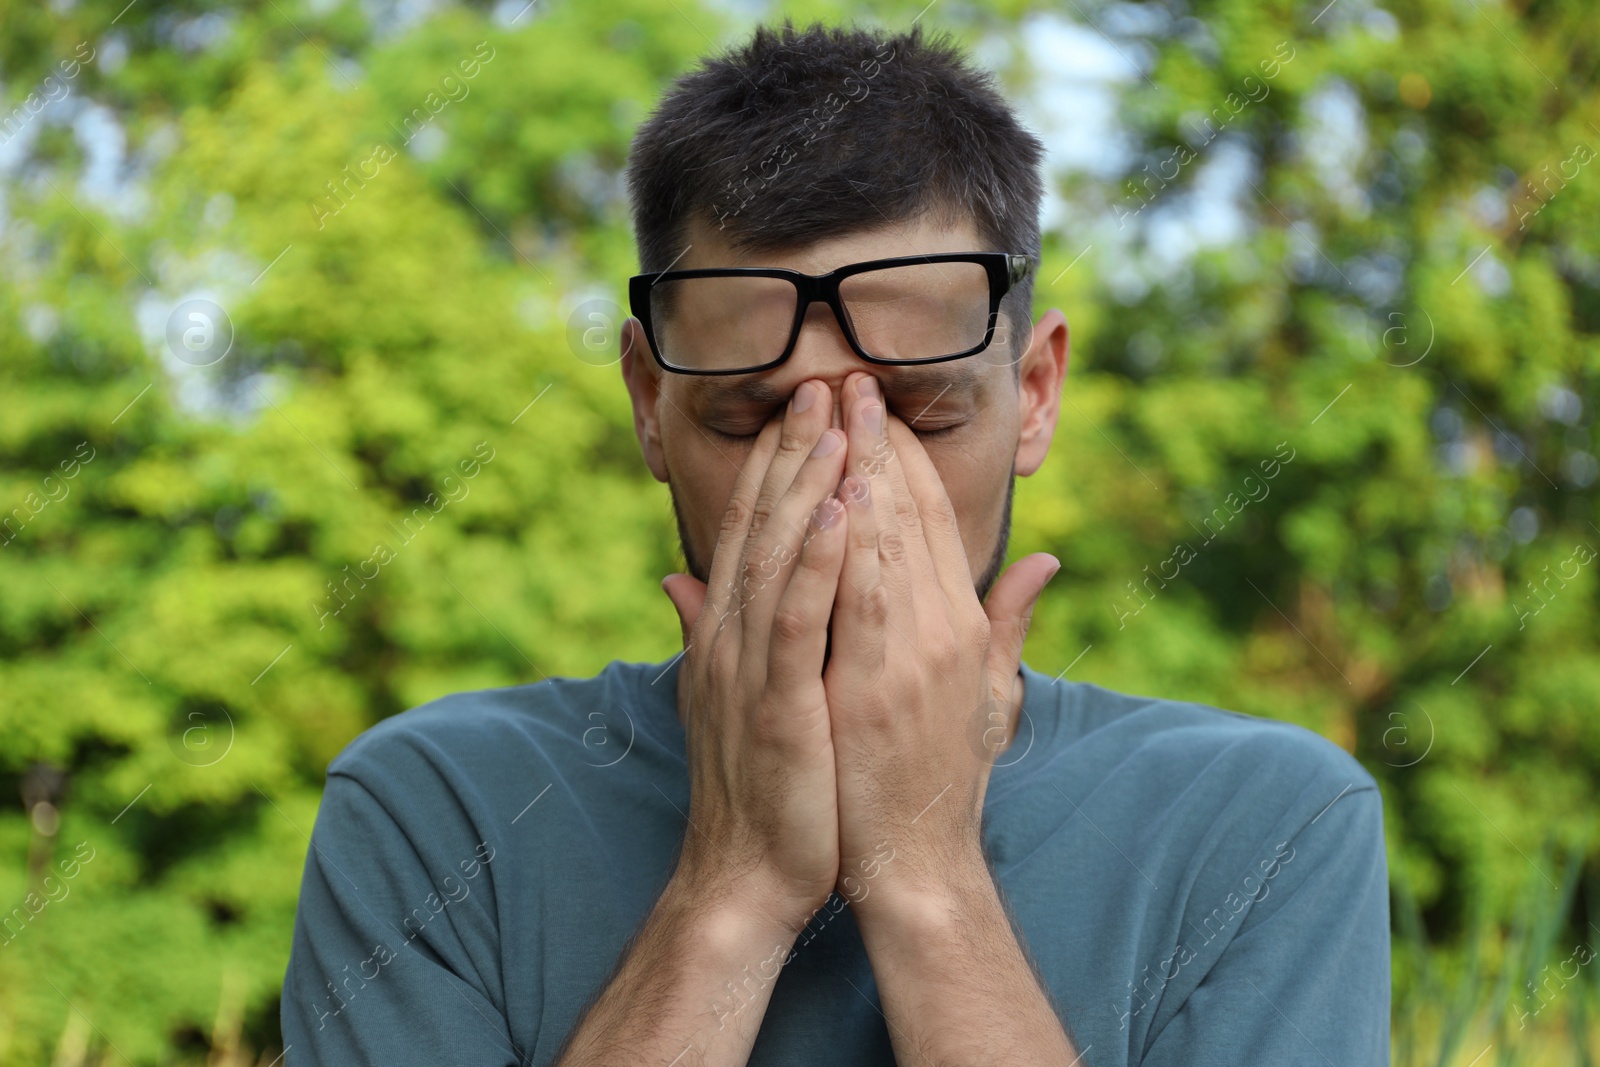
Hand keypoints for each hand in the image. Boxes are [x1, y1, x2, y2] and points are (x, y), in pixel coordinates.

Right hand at [661, 379, 851, 928]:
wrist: (744, 874)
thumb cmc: (756, 786)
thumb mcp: (727, 696)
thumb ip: (707, 632)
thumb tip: (677, 583)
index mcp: (727, 631)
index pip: (752, 529)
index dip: (777, 463)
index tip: (807, 407)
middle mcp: (729, 636)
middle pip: (762, 525)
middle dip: (793, 450)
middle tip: (822, 381)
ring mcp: (749, 667)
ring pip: (779, 557)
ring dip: (807, 484)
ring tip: (836, 422)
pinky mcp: (778, 703)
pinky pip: (797, 620)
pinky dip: (818, 563)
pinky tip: (842, 513)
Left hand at [823, 371, 1058, 910]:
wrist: (916, 862)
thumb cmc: (941, 779)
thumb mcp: (988, 694)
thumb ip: (1009, 621)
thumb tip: (1045, 560)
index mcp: (964, 625)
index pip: (936, 522)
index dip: (905, 459)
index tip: (877, 409)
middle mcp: (945, 629)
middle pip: (911, 517)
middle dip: (880, 442)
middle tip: (854, 378)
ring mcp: (912, 656)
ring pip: (887, 541)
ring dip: (860, 469)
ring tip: (838, 407)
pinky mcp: (875, 686)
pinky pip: (859, 597)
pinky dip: (848, 541)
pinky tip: (832, 490)